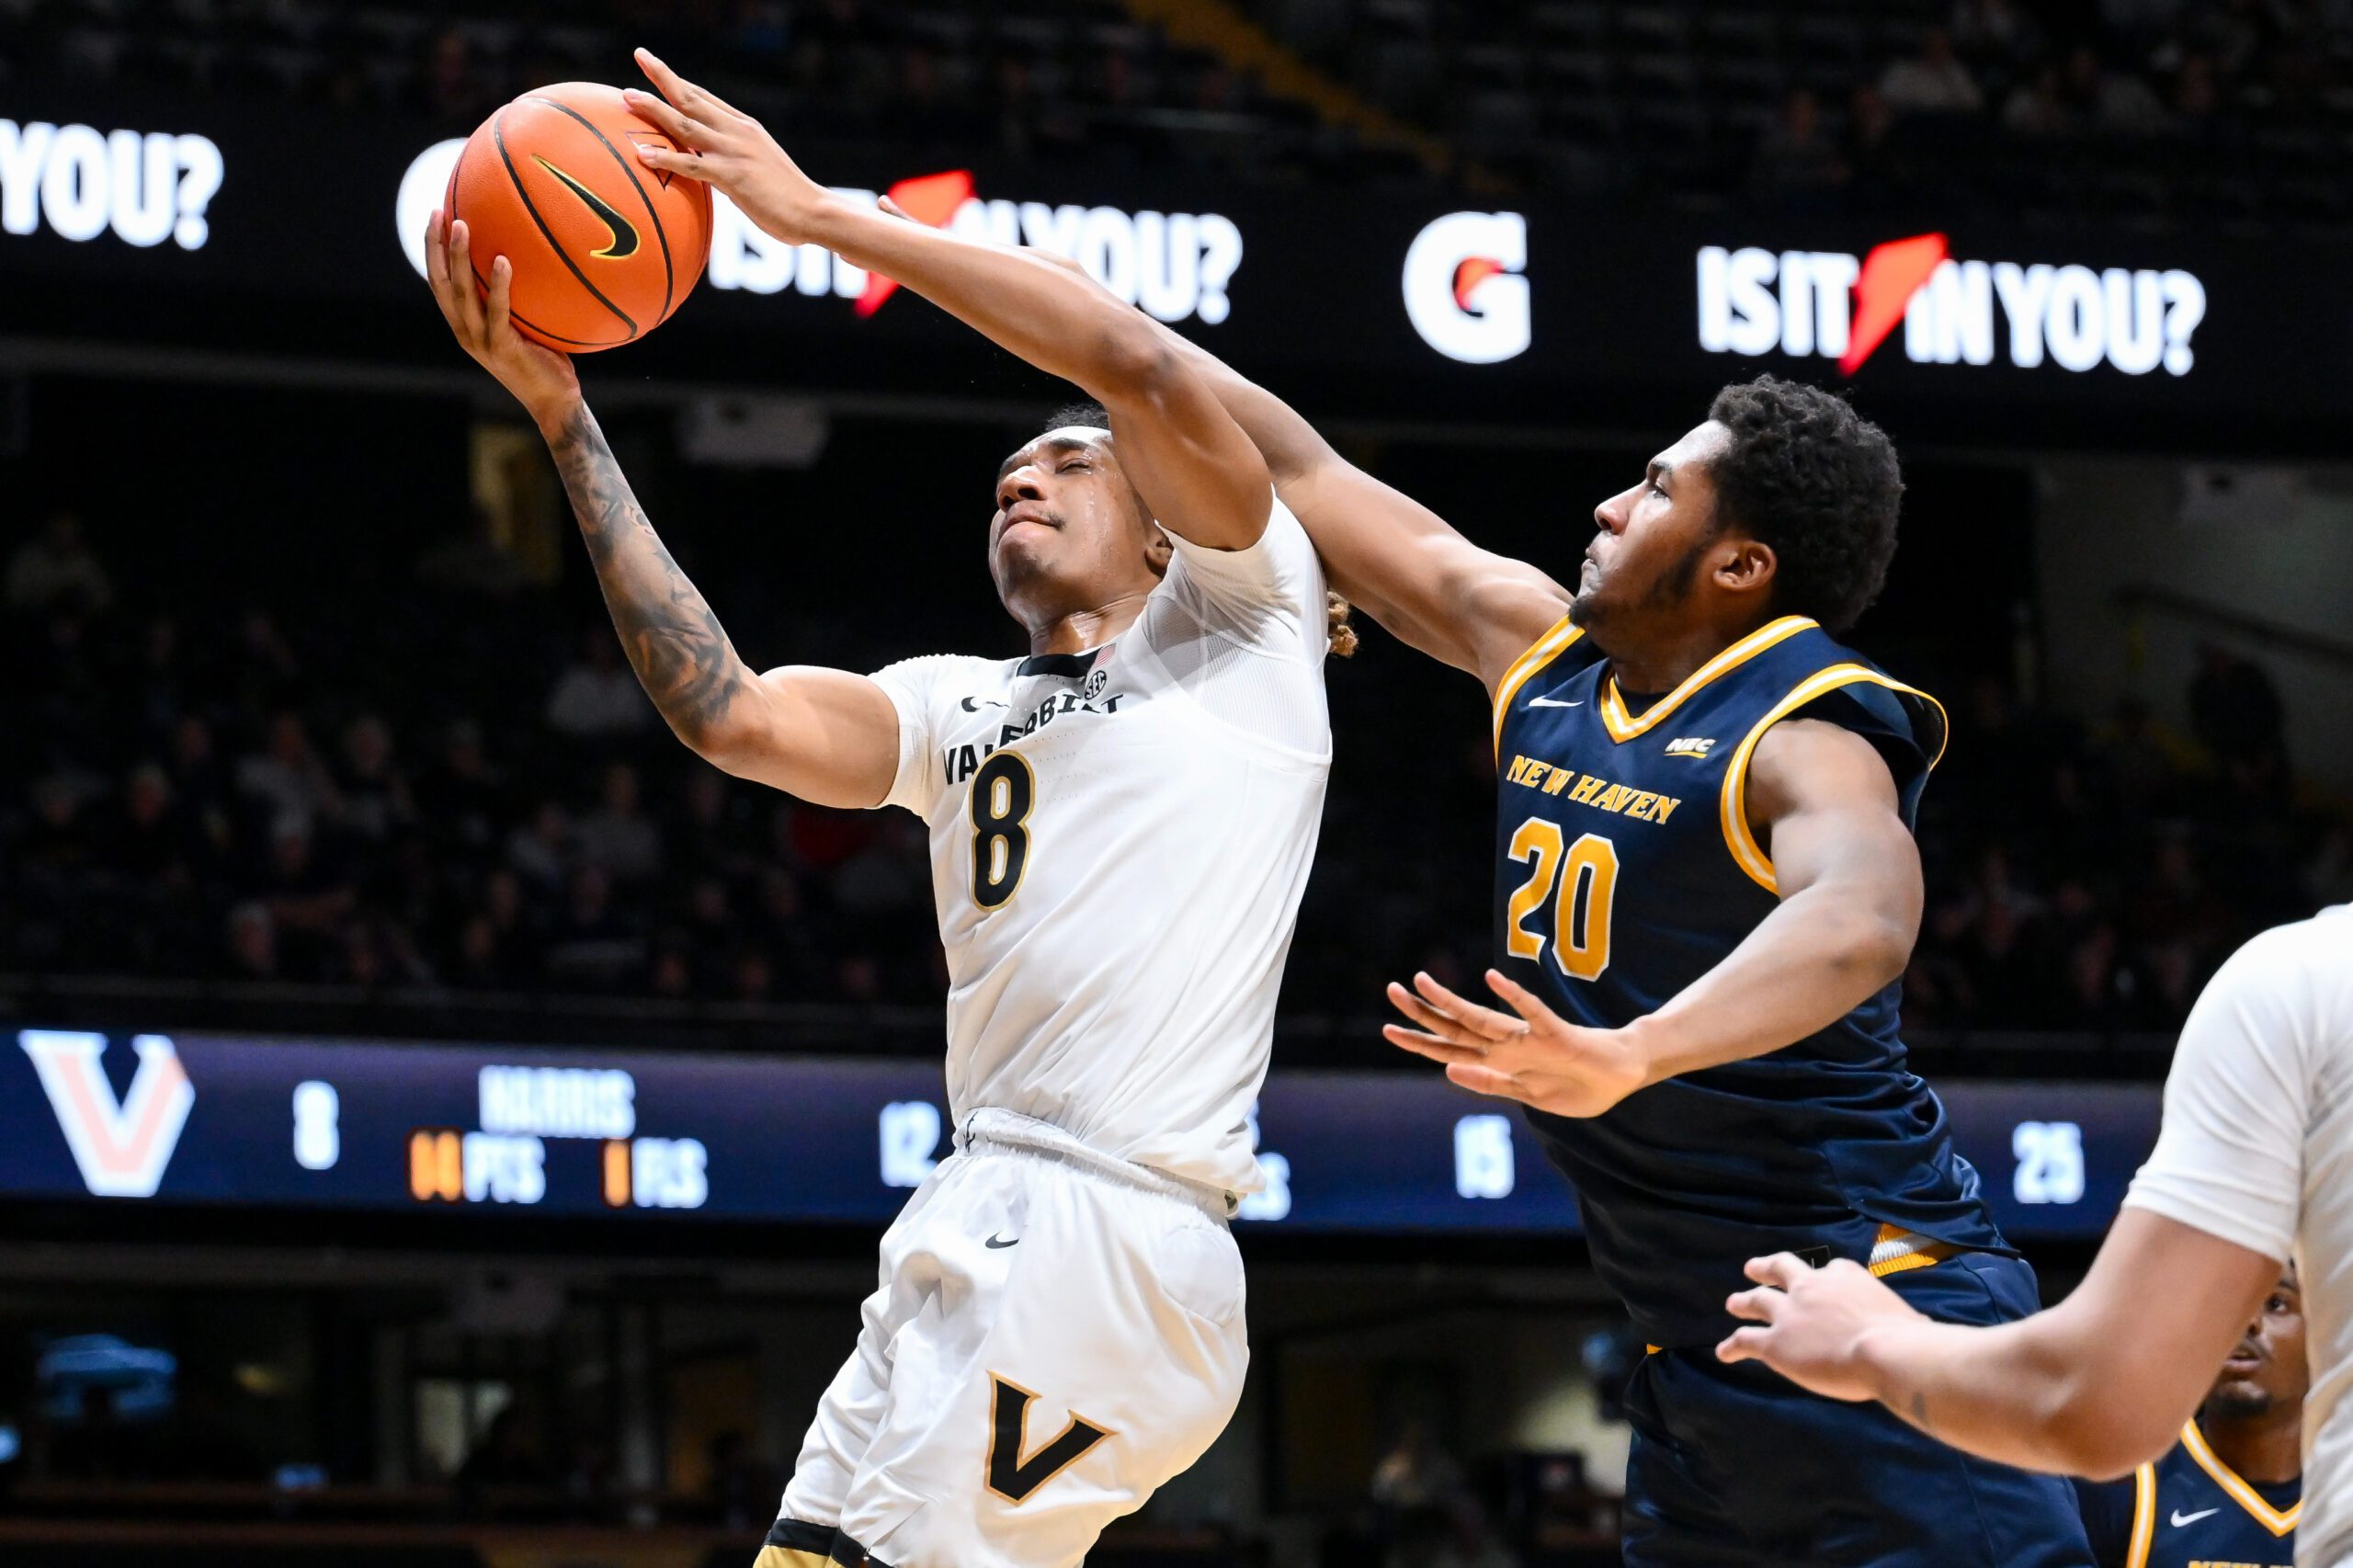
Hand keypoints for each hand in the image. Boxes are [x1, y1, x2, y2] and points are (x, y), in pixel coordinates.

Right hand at [424, 209, 578, 432]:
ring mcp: (481, 342)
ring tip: (462, 225)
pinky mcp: (502, 349)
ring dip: (459, 258)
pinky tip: (504, 261)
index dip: (433, 251)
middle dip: (436, 246)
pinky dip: (499, 285)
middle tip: (438, 211)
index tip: (435, 217)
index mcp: (465, 326)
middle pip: (441, 283)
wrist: (555, 403)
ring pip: (462, 293)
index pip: (440, 283)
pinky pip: (498, 311)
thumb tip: (530, 258)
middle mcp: (466, 332)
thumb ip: (517, 299)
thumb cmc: (545, 361)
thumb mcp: (524, 325)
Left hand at [624, 49, 829, 243]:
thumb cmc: (789, 198)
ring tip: (627, 96)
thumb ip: (736, 161)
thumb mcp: (761, 168)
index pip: (704, 98)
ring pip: (686, 124)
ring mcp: (734, 152)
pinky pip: (691, 166)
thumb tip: (712, 168)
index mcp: (745, 127)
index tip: (654, 66)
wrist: (816, 212)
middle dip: (663, 76)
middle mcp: (738, 132)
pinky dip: (665, 158)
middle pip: (692, 98)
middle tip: (639, 55)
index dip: (678, 81)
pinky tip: (642, 155)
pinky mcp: (733, 177)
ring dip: (654, 108)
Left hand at [1384, 968, 1650, 1116]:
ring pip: (1481, 1017)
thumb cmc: (1576, 1085)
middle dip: (1422, 1012)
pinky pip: (1531, 1012)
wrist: (1621, 1074)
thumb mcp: (1527, 1096)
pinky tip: (1493, 978)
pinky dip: (1513, 996)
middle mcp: (1506, 1045)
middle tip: (1390, 989)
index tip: (1388, 1029)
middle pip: (1455, 1027)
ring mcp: (1528, 1037)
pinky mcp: (1554, 1033)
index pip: (1450, 1049)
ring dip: (1451, 1001)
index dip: (1419, 1041)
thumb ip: (1491, 1084)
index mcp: (1498, 1062)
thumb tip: (1448, 1071)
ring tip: (1422, 980)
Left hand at [1716, 1253, 1922, 1401]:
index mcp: (1846, 1276)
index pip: (1829, 1270)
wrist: (1886, 1351)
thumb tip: (1922, 1330)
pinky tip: (1724, 1352)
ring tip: (1733, 1303)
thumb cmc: (1908, 1337)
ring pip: (1757, 1300)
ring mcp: (1789, 1313)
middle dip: (1766, 1268)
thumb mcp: (1907, 1318)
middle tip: (1753, 1269)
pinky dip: (1732, 1346)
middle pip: (1782, 1269)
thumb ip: (1905, 1322)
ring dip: (1743, 1301)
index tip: (1819, 1278)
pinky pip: (1745, 1341)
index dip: (1821, 1275)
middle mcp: (1811, 1287)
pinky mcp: (1775, 1342)